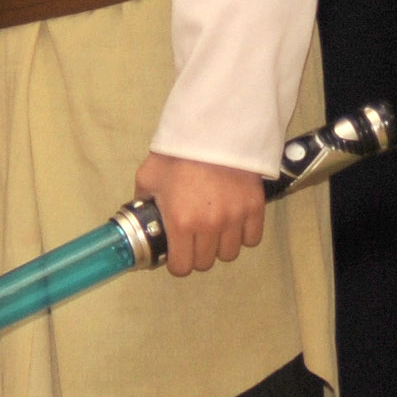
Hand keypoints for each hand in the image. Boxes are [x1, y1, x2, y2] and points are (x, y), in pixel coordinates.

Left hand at [136, 152, 265, 275]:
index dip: (176, 262)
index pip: (182, 267)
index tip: (176, 253)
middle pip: (205, 263)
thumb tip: (141, 218)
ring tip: (213, 230)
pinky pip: (251, 239)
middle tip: (193, 238)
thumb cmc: (177, 153)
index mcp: (180, 222)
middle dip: (196, 254)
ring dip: (219, 246)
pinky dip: (242, 235)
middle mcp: (209, 226)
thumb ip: (143, 202)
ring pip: (229, 254)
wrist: (213, 129)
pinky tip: (232, 223)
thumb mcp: (148, 177)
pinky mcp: (254, 209)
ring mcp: (234, 218)